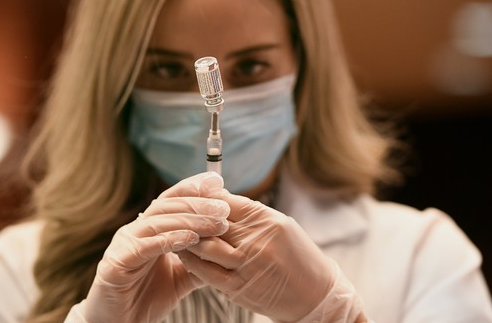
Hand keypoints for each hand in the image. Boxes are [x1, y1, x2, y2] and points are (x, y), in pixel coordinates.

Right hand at [81, 172, 229, 322]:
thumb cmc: (145, 297)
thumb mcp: (180, 277)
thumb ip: (199, 262)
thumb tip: (227, 251)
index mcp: (149, 228)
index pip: (171, 199)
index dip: (192, 188)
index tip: (217, 182)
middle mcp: (135, 230)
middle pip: (167, 206)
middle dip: (197, 203)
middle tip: (223, 207)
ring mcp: (124, 243)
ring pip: (158, 222)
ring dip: (190, 221)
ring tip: (216, 224)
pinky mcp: (117, 261)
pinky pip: (145, 246)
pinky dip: (169, 240)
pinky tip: (191, 240)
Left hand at [177, 192, 335, 322]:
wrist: (316, 296)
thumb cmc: (298, 257)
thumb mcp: (280, 226)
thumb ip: (251, 215)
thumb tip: (220, 200)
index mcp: (267, 220)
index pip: (228, 202)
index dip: (207, 198)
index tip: (194, 195)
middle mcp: (257, 240)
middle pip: (213, 222)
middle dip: (193, 216)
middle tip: (176, 211)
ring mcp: (247, 265)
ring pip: (206, 246)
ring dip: (188, 237)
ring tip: (177, 232)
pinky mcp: (239, 287)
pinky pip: (207, 271)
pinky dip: (192, 261)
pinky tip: (183, 253)